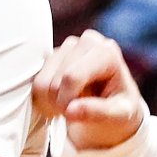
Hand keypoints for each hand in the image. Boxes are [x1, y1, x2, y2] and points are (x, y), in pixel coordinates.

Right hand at [32, 29, 145, 150]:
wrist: (114, 101)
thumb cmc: (121, 106)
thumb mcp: (119, 115)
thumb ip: (98, 112)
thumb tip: (70, 110)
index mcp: (106, 53)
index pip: (72, 76)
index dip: (67, 100)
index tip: (71, 114)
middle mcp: (87, 42)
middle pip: (56, 80)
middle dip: (61, 102)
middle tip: (72, 112)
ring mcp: (68, 46)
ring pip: (42, 81)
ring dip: (51, 101)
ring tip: (68, 105)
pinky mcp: (55, 54)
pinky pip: (36, 80)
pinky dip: (43, 96)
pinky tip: (59, 99)